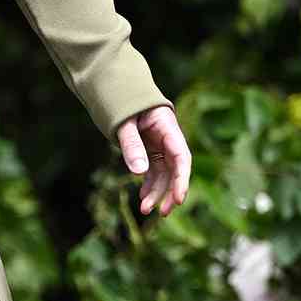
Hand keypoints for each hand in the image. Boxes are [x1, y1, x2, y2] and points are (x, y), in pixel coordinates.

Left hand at [117, 103, 190, 218]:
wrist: (117, 88)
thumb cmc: (122, 101)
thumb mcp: (124, 122)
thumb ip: (131, 144)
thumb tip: (138, 172)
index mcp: (168, 127)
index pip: (181, 157)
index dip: (182, 179)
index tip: (179, 198)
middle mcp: (168, 138)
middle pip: (176, 169)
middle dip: (170, 191)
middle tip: (163, 212)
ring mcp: (160, 145)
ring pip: (164, 174)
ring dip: (158, 192)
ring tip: (145, 210)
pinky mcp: (151, 151)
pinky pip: (154, 171)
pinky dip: (149, 185)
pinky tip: (144, 199)